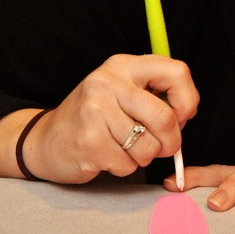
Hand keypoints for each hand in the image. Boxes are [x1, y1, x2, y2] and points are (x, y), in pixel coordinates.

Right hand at [0, 54, 198, 182]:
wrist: (46, 140)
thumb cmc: (95, 119)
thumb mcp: (122, 92)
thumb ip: (155, 94)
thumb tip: (187, 111)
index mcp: (123, 65)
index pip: (177, 72)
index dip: (188, 100)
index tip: (181, 116)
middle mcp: (107, 83)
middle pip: (166, 118)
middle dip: (171, 141)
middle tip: (161, 146)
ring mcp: (95, 112)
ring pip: (149, 147)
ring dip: (144, 157)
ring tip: (126, 148)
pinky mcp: (89, 142)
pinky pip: (129, 165)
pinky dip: (125, 167)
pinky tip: (108, 156)